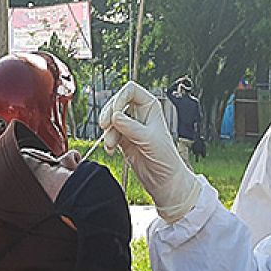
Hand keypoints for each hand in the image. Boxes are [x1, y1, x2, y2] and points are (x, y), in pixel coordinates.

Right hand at [98, 81, 200, 222]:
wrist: (164, 180)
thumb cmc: (166, 159)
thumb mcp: (149, 140)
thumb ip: (131, 128)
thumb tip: (114, 116)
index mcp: (151, 106)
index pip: (130, 90)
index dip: (119, 98)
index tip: (114, 113)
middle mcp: (140, 114)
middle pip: (116, 103)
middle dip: (108, 114)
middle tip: (105, 126)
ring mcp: (130, 127)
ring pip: (110, 119)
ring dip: (107, 132)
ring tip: (111, 144)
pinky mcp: (123, 140)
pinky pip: (109, 134)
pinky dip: (107, 141)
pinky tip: (111, 150)